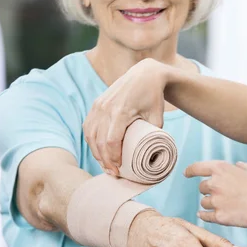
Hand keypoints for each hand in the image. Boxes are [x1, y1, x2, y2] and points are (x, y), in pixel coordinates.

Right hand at [83, 59, 166, 175]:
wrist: (145, 74)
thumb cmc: (153, 97)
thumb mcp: (157, 118)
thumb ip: (153, 136)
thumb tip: (150, 156)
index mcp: (121, 111)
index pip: (110, 141)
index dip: (113, 158)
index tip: (119, 170)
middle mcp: (106, 108)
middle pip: (99, 141)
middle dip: (104, 160)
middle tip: (113, 173)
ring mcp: (98, 105)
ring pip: (90, 135)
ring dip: (96, 152)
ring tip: (105, 165)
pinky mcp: (96, 104)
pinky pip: (88, 126)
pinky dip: (91, 141)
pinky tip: (98, 151)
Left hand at [184, 161, 246, 227]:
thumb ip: (243, 166)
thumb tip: (237, 166)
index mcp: (222, 168)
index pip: (197, 167)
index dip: (190, 171)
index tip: (186, 174)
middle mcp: (215, 184)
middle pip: (202, 188)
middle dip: (209, 190)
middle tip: (221, 193)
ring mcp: (216, 201)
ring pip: (204, 203)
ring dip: (210, 203)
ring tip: (223, 205)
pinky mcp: (220, 217)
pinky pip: (205, 216)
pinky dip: (204, 216)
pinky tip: (204, 215)